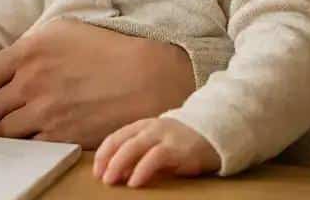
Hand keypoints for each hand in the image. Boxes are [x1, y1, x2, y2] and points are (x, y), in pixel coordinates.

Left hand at [0, 19, 195, 148]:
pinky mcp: (60, 136)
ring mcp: (44, 110)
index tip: (1, 92)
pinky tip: (40, 138)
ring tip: (21, 130)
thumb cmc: (108, 50)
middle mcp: (31, 80)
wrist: (145, 78)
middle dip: (1, 111)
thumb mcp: (65, 30)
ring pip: (5, 131)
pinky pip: (29, 146)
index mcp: (30, 50)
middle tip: (10, 114)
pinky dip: (30, 145)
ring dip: (10, 132)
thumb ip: (32, 43)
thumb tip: (12, 59)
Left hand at [93, 118, 220, 186]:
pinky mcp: (176, 148)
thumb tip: (119, 173)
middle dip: (107, 161)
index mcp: (142, 126)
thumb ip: (138, 156)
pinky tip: (134, 182)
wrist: (212, 136)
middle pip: (121, 142)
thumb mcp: (157, 146)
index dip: (103, 154)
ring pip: (133, 147)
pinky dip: (141, 170)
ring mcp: (163, 136)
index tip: (96, 171)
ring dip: (119, 165)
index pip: (115, 138)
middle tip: (102, 178)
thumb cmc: (181, 144)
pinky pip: (154, 158)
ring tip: (112, 181)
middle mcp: (150, 128)